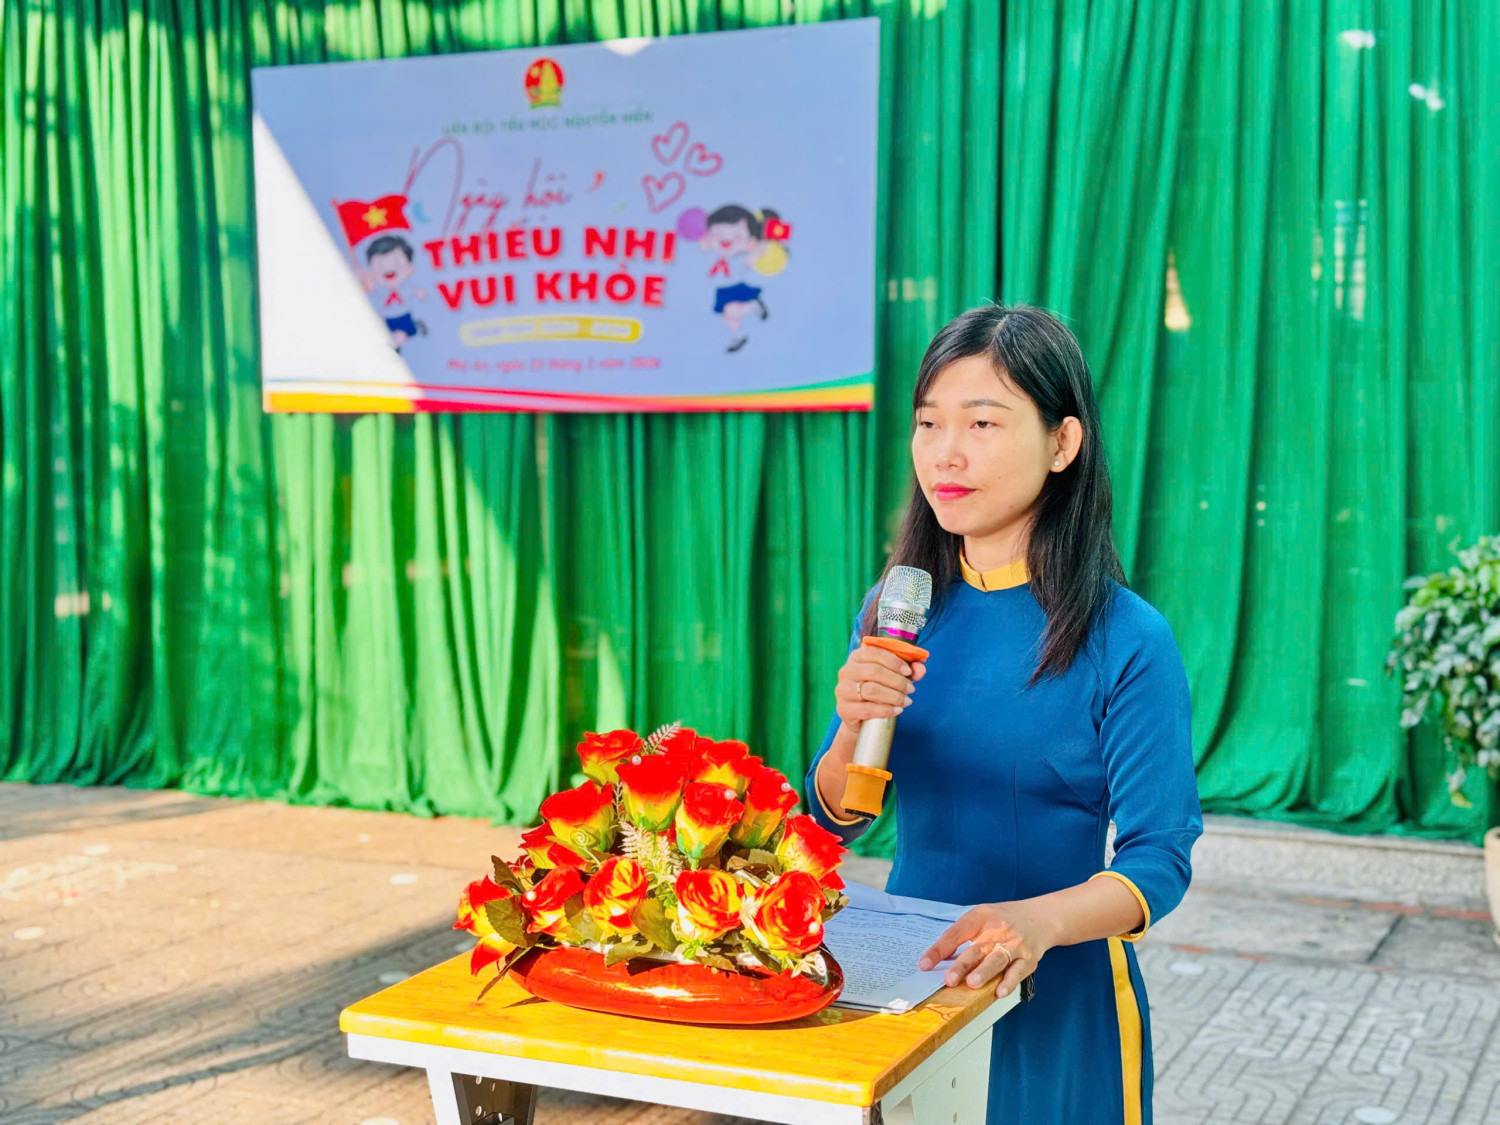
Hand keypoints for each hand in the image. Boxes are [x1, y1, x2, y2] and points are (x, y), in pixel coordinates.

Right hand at [834, 644, 924, 735]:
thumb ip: (909, 670)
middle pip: (874, 671)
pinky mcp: (844, 709)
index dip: (894, 661)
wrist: (860, 716)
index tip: (908, 672)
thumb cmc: (878, 690)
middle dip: (897, 681)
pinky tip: (897, 710)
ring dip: (894, 696)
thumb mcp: (894, 677)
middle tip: (911, 689)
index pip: (874, 652)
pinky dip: (885, 710)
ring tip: (906, 701)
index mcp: (857, 657)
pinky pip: (866, 709)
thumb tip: (920, 667)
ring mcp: (843, 690)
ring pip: (871, 690)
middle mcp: (846, 671)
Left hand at [918, 900, 1055, 998]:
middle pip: (977, 949)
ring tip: (973, 984)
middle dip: (962, 965)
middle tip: (949, 980)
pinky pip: (1017, 972)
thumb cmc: (1005, 919)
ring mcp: (1014, 945)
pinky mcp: (1028, 959)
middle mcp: (997, 930)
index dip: (938, 949)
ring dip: (984, 973)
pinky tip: (1000, 992)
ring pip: (997, 960)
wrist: (1041, 918)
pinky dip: (1009, 983)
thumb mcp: (980, 917)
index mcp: (980, 918)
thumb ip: (959, 936)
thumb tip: (937, 958)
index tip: (924, 964)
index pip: (955, 933)